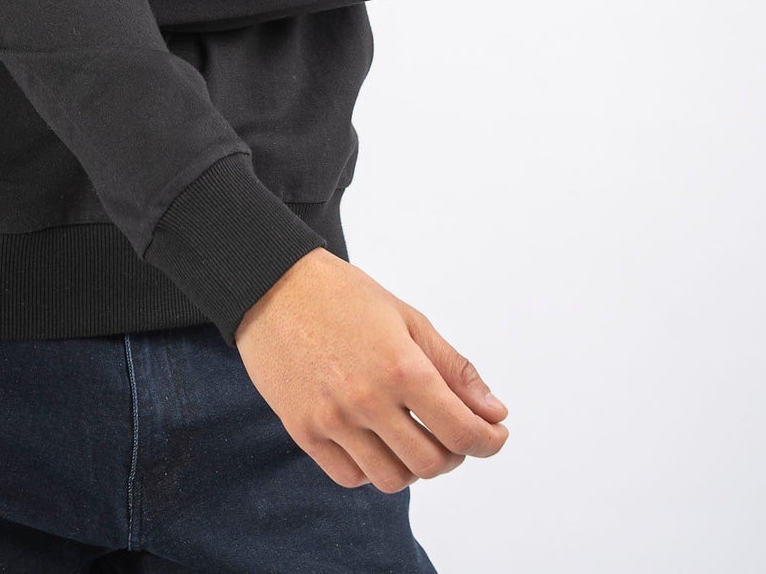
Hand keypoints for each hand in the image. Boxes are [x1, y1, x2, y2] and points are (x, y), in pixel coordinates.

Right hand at [234, 247, 508, 491]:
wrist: (271, 286)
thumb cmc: (342, 296)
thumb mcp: (407, 319)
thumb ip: (453, 368)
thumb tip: (494, 413)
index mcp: (400, 366)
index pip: (461, 431)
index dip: (488, 442)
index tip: (493, 437)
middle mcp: (367, 399)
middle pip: (432, 463)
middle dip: (453, 453)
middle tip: (449, 432)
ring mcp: (332, 419)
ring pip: (393, 479)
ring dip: (413, 466)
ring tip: (410, 436)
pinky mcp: (303, 430)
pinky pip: (350, 476)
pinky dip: (372, 469)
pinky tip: (374, 441)